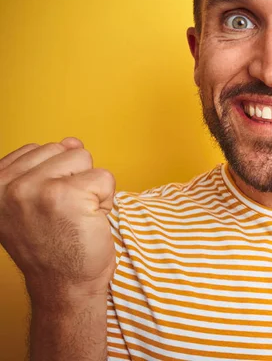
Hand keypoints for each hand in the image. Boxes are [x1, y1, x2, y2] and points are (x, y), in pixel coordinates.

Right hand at [0, 138, 115, 302]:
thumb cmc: (55, 245)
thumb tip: (71, 140)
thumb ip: (47, 167)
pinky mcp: (67, 195)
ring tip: (78, 216)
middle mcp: (8, 185)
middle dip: (76, 179)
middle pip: (64, 150)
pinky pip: (104, 177)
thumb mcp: (37, 201)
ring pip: (84, 159)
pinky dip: (106, 199)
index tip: (48, 209)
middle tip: (67, 214)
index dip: (56, 177)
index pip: (40, 149)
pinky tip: (90, 221)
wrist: (64, 286)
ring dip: (91, 188)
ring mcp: (36, 188)